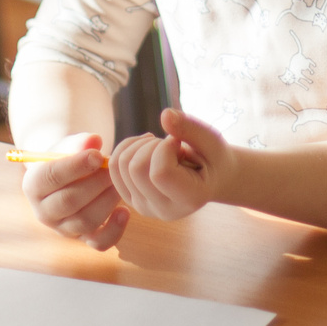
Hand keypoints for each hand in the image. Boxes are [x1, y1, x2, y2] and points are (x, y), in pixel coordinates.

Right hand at [21, 132, 130, 249]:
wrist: (73, 177)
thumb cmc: (71, 157)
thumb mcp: (71, 145)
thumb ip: (79, 142)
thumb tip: (94, 140)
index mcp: (33, 185)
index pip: (50, 177)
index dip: (75, 166)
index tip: (97, 155)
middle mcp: (44, 212)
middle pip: (68, 202)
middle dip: (95, 184)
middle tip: (113, 169)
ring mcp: (64, 228)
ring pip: (85, 222)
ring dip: (107, 202)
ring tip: (119, 184)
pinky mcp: (84, 239)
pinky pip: (99, 243)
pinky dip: (115, 230)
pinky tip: (125, 211)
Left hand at [107, 108, 230, 222]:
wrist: (209, 176)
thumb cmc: (213, 157)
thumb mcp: (211, 140)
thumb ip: (191, 129)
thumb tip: (165, 115)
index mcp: (188, 199)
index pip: (159, 173)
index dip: (165, 148)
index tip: (179, 141)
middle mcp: (163, 210)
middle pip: (135, 168)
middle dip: (151, 145)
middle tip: (170, 144)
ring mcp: (144, 206)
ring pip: (120, 164)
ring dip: (139, 145)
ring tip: (162, 147)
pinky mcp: (130, 198)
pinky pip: (113, 167)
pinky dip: (127, 147)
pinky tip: (148, 148)